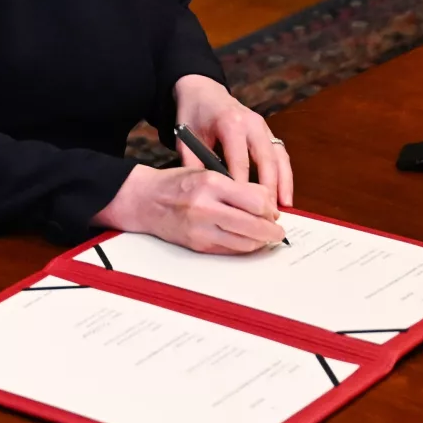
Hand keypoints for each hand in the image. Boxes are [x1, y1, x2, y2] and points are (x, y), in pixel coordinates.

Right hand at [95, 163, 287, 253]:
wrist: (144, 200)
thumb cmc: (177, 184)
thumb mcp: (207, 173)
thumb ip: (238, 186)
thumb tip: (267, 202)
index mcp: (211, 184)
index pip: (256, 201)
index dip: (270, 209)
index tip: (273, 211)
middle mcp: (206, 208)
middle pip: (254, 226)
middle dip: (272, 231)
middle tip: (277, 231)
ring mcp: (201, 230)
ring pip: (245, 243)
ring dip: (260, 242)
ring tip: (264, 236)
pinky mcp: (198, 245)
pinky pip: (230, 250)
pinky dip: (243, 247)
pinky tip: (245, 240)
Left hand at [171, 73, 294, 205]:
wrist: (202, 91)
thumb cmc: (193, 115)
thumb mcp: (185, 137)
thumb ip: (193, 163)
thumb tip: (204, 193)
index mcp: (230, 123)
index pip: (240, 161)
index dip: (243, 186)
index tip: (243, 209)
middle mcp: (251, 123)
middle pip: (266, 160)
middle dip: (268, 188)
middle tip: (267, 213)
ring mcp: (263, 126)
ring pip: (279, 157)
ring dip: (283, 183)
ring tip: (283, 208)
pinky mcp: (268, 131)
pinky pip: (281, 154)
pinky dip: (285, 175)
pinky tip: (284, 195)